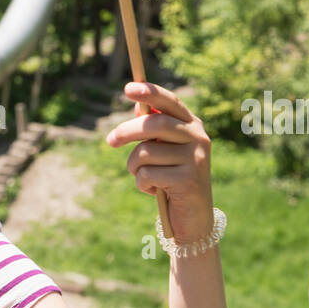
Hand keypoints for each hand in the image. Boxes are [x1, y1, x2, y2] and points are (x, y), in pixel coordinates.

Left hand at [106, 81, 214, 243]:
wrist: (194, 219)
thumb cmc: (173, 179)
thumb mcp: (165, 151)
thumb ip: (154, 130)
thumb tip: (137, 106)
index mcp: (193, 126)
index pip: (170, 102)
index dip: (149, 92)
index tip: (128, 88)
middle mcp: (198, 138)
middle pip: (154, 123)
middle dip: (126, 131)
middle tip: (110, 141)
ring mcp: (195, 159)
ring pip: (146, 152)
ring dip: (134, 167)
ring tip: (144, 178)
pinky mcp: (188, 180)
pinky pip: (147, 174)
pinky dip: (142, 184)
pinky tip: (155, 191)